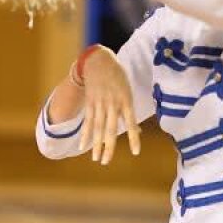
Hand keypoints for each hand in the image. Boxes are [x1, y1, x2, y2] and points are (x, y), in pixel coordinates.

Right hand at [75, 47, 141, 164]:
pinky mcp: (90, 103)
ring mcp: (100, 103)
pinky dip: (86, 134)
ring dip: (96, 144)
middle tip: (106, 162)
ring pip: (97, 127)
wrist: (99, 61)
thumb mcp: (128, 91)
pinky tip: (83, 146)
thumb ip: (130, 112)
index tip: (136, 152)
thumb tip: (138, 132)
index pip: (131, 122)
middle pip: (110, 129)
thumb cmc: (118, 77)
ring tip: (96, 158)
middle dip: (109, 147)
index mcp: (126, 100)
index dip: (134, 137)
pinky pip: (88, 121)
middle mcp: (113, 103)